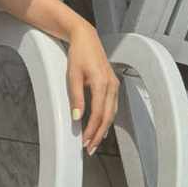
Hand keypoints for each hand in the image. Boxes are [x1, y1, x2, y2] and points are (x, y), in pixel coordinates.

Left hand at [66, 20, 119, 154]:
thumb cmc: (78, 54)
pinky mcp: (113, 84)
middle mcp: (111, 86)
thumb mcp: (73, 74)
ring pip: (112, 113)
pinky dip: (107, 119)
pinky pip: (113, 106)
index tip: (84, 142)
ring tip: (94, 142)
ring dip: (103, 129)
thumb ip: (76, 97)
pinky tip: (102, 127)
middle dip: (98, 135)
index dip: (92, 130)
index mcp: (101, 83)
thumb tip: (77, 118)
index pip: (98, 114)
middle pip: (107, 117)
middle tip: (89, 149)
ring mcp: (114, 85)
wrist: (86, 37)